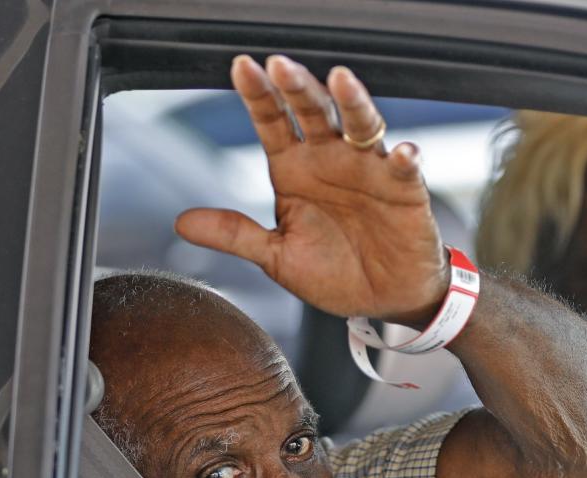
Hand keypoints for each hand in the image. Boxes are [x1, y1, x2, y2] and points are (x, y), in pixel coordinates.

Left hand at [175, 55, 447, 325]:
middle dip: (297, 88)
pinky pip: (405, 169)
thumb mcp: (277, 258)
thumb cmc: (334, 273)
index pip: (272, 123)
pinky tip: (401, 154)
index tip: (242, 68)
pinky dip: (405, 159)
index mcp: (295, 170)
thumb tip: (181, 223)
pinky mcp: (404, 190)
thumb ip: (236, 235)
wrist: (383, 300)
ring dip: (353, 103)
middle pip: (313, 112)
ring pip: (361, 125)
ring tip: (341, 81)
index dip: (258, 96)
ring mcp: (369, 170)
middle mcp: (331, 160)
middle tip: (280, 67)